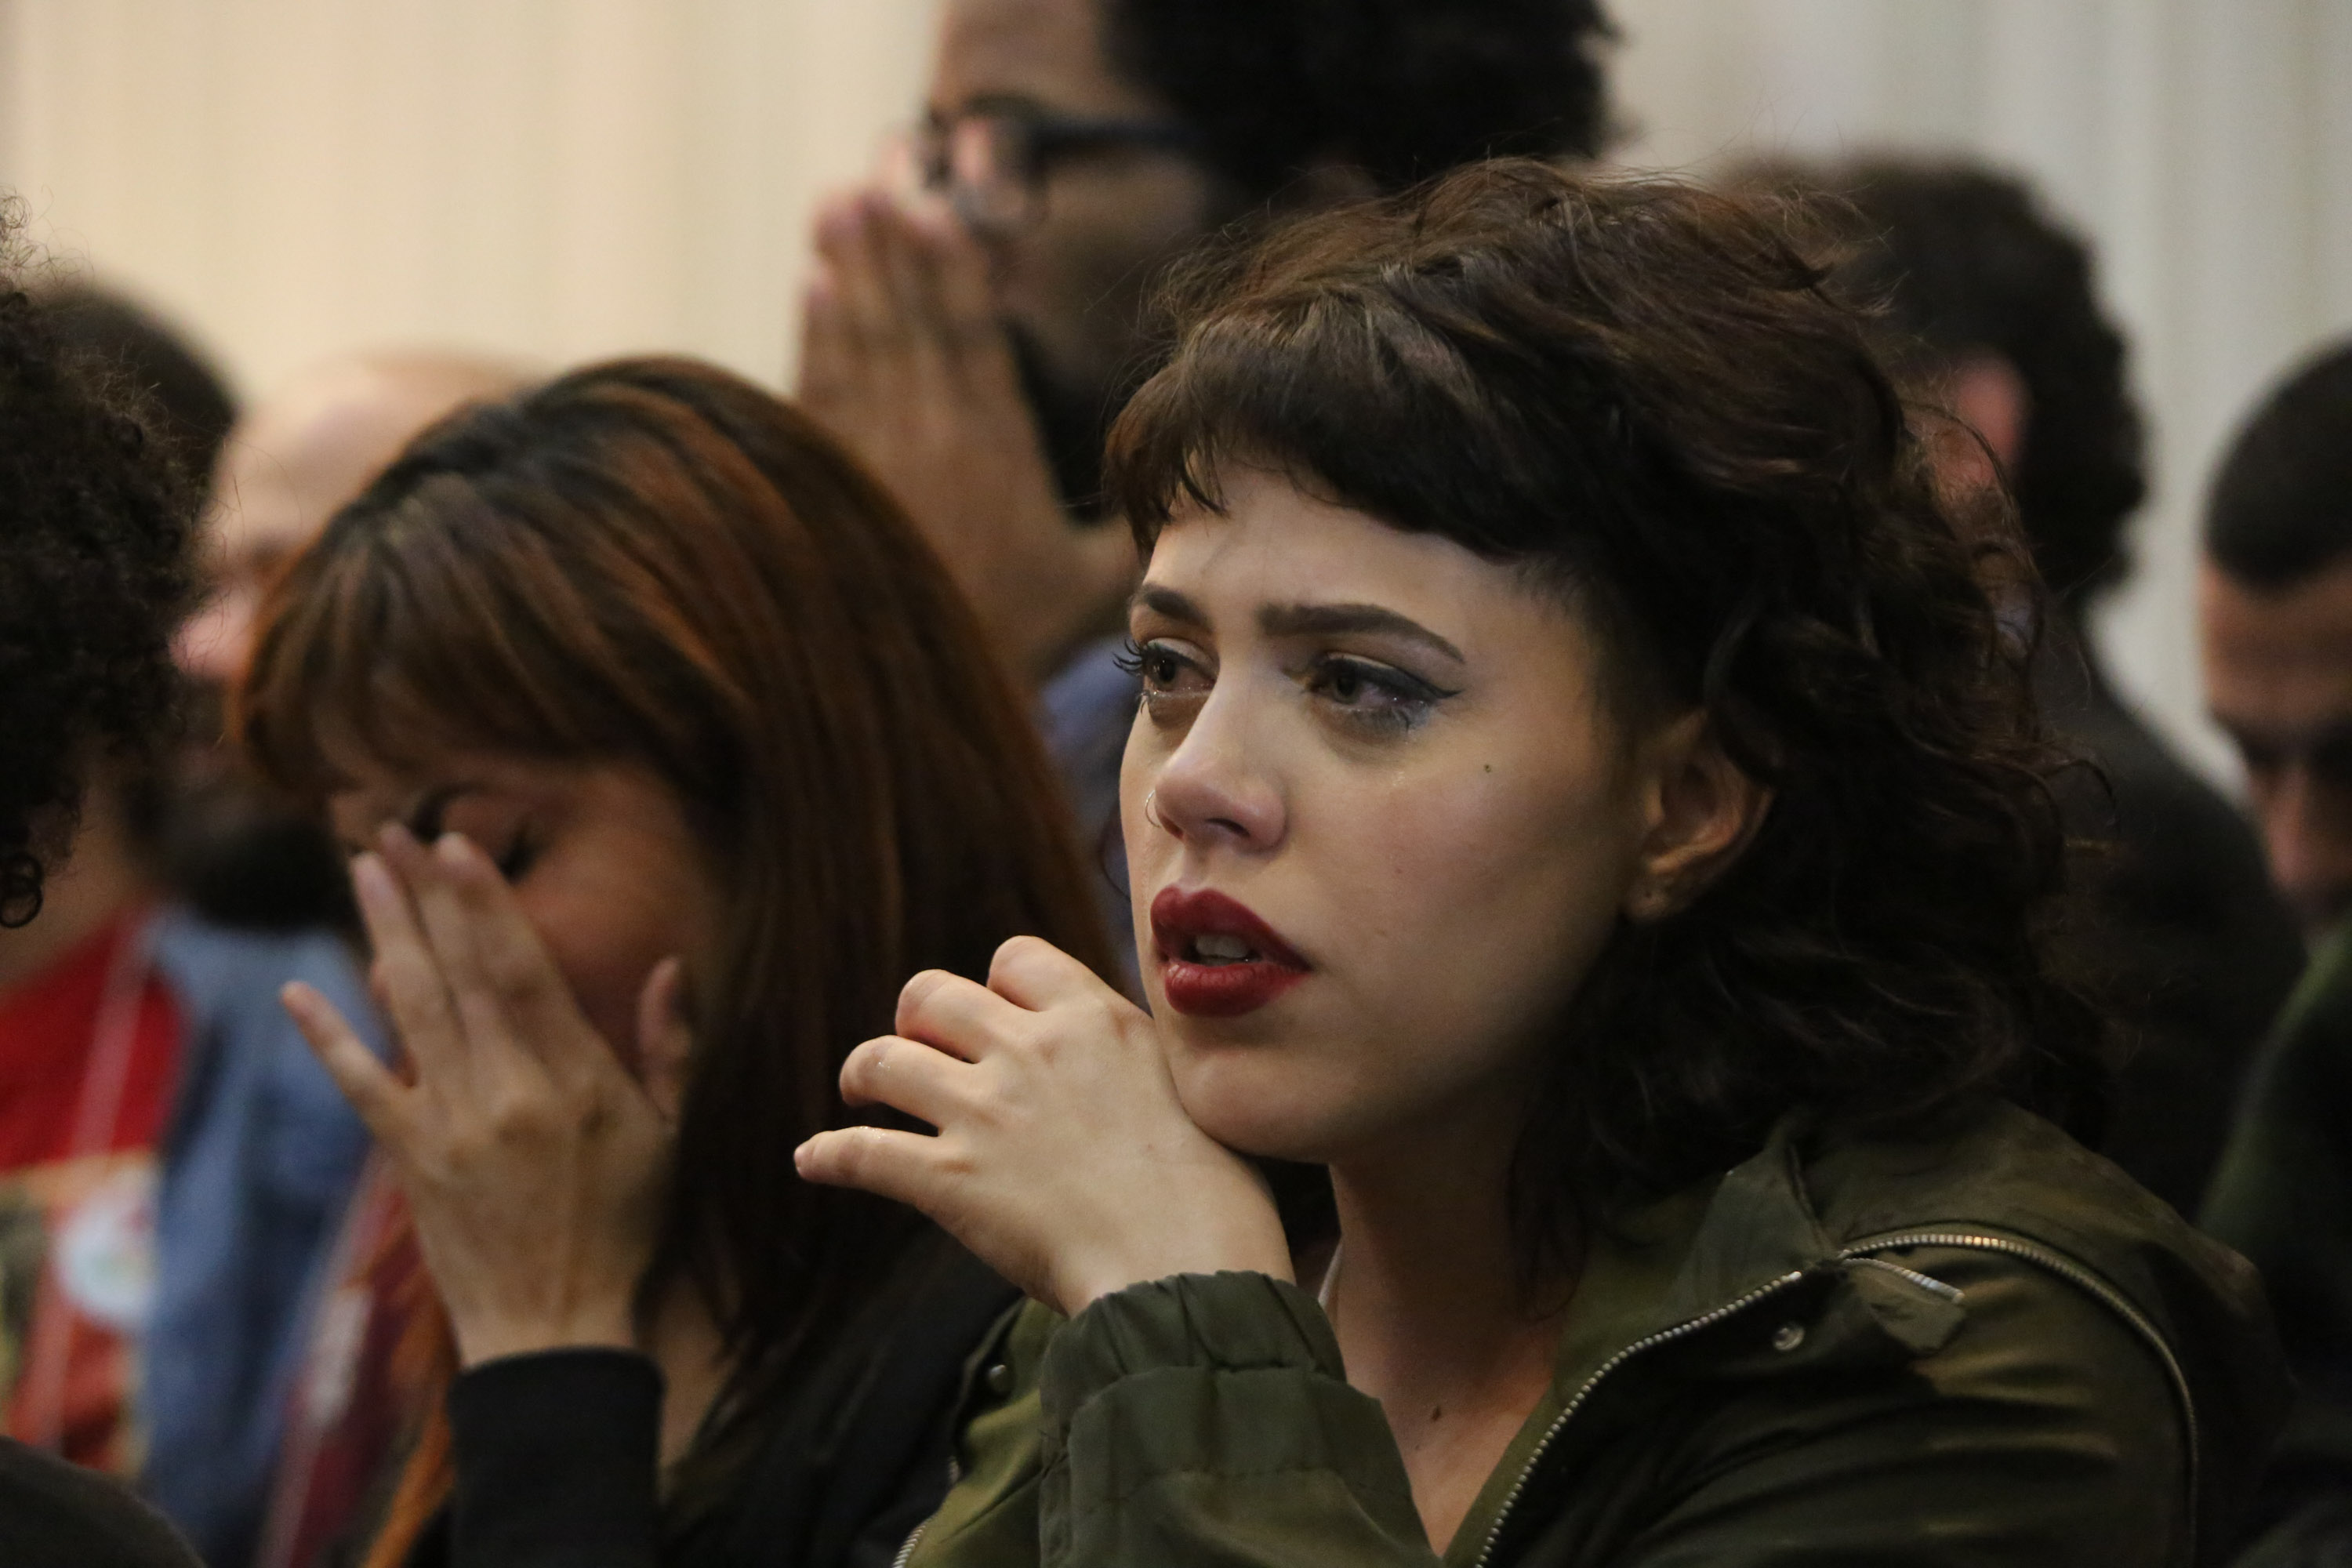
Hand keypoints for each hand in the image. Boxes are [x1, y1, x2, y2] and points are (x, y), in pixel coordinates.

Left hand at [281, 826, 689, 1366]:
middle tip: (391, 829)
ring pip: (410, 1008)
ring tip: (360, 871)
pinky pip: (361, 1085)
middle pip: (458, 971)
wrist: (556, 1327)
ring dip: (383, 934)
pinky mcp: (409, 1158)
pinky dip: (329, 1037)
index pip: (521, 969)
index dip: (486, 903)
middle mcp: (506, 1090)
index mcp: (575, 1079)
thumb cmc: (627, 1229)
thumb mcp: (673, 1135)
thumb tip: (671, 967)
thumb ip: (671, 1049)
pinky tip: (299, 990)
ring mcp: (449, 1123)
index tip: (456, 846)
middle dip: (425, 895)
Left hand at [794, 936, 1291, 1316]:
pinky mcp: (951, 1180)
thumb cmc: (1217, 1196)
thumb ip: (1135, 1064)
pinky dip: (828, 1155)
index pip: (1014, 959)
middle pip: (932, 994)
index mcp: (1093, 1020)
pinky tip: (813, 1160)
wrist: (1188, 1267)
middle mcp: (1030, 1050)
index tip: (998, 1017)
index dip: (996, 987)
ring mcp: (984, 1113)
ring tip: (860, 1093)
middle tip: (917, 1049)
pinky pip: (862, 1152)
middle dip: (916, 1019)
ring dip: (863, 1075)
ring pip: (883, 1060)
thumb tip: (1125, 1071)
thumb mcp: (1191, 1089)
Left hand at [797, 190, 1135, 685]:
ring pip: (862, 341)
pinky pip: (818, 389)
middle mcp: (932, 440)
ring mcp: (872, 457)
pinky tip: (812, 289)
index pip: (972, 340)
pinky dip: (813, 335)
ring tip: (838, 205)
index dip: (954, 271)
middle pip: (912, 321)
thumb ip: (1129, 531)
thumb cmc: (1009, 640)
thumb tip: (1194, 481)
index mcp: (996, 452)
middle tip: (878, 180)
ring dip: (851, 269)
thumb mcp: (1091, 591)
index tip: (938, 211)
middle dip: (894, 246)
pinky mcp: (824, 482)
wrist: (911, 698)